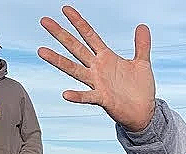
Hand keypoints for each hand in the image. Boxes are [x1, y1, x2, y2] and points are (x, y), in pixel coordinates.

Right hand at [38, 6, 155, 132]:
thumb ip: (142, 45)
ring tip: (42, 51)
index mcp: (107, 57)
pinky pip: (88, 97)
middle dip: (61, 34)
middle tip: (44, 20)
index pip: (90, 36)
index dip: (78, 22)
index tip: (65, 9)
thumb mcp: (142, 63)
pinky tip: (66, 94)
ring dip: (58, 60)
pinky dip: (77, 96)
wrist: (144, 112)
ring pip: (74, 69)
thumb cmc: (140, 89)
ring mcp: (98, 83)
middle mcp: (98, 68)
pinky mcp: (103, 99)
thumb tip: (143, 26)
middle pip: (76, 47)